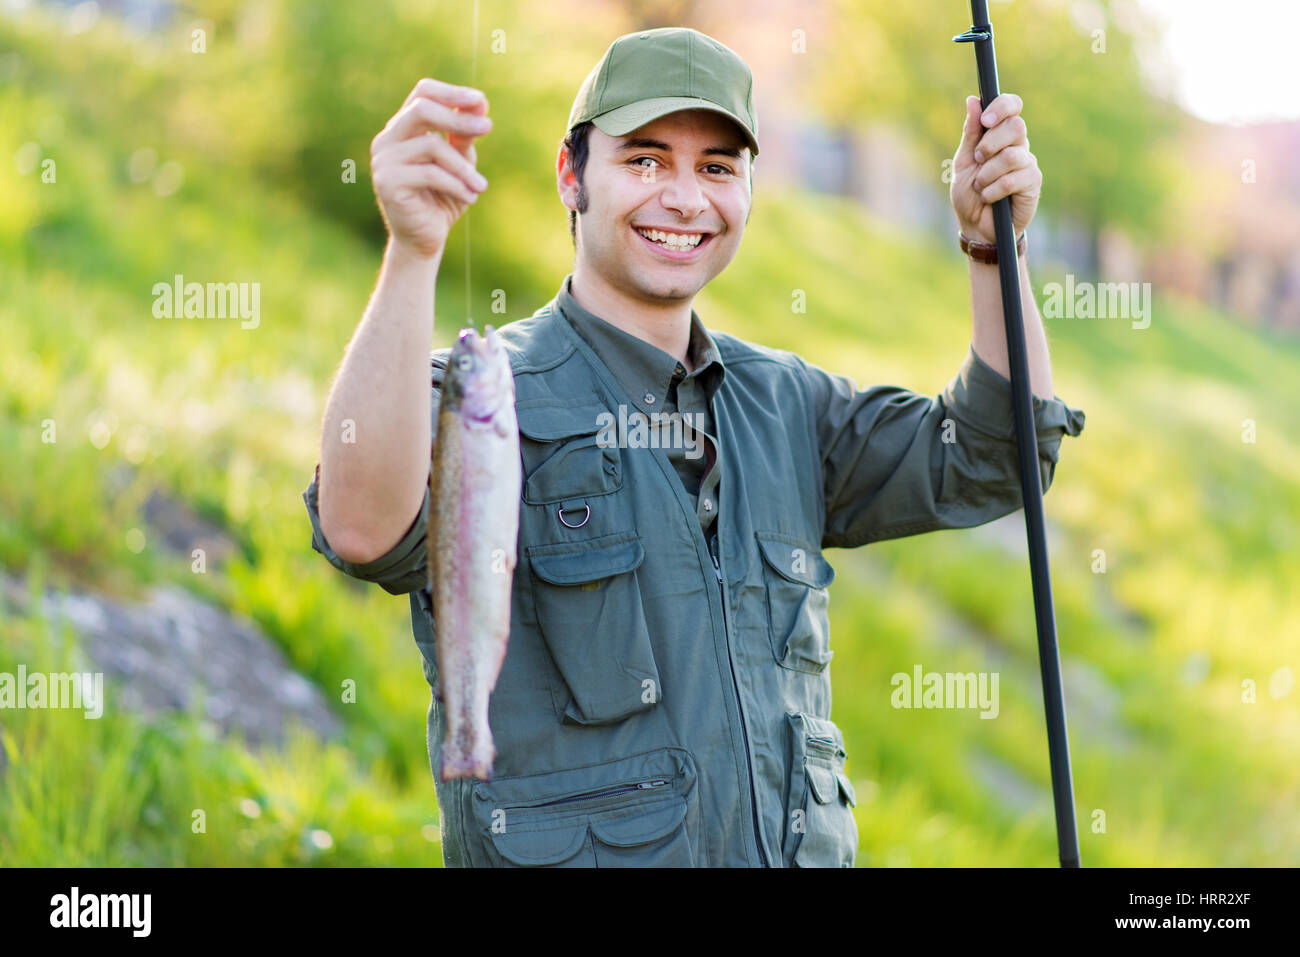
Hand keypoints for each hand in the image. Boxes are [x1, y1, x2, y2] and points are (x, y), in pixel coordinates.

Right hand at [370, 78, 492, 259]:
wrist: (424, 240)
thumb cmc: (443, 198)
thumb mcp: (460, 162)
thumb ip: (464, 135)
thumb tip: (480, 103)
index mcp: (403, 128)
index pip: (423, 93)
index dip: (452, 92)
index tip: (481, 100)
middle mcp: (388, 139)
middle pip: (422, 109)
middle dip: (458, 118)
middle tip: (488, 127)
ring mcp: (384, 160)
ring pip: (430, 145)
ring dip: (463, 166)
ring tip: (481, 186)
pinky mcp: (388, 182)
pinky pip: (430, 174)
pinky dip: (456, 184)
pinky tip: (471, 198)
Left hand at [949, 93, 1039, 245]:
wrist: (976, 226)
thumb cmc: (970, 194)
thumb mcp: (963, 162)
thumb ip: (970, 133)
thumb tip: (973, 100)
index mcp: (1001, 135)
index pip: (1012, 106)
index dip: (1002, 107)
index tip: (985, 121)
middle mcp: (1018, 145)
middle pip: (1016, 126)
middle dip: (989, 144)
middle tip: (978, 160)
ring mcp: (1027, 163)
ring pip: (1011, 156)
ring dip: (987, 173)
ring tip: (980, 186)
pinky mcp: (1033, 183)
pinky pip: (1012, 179)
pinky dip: (993, 190)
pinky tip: (990, 197)